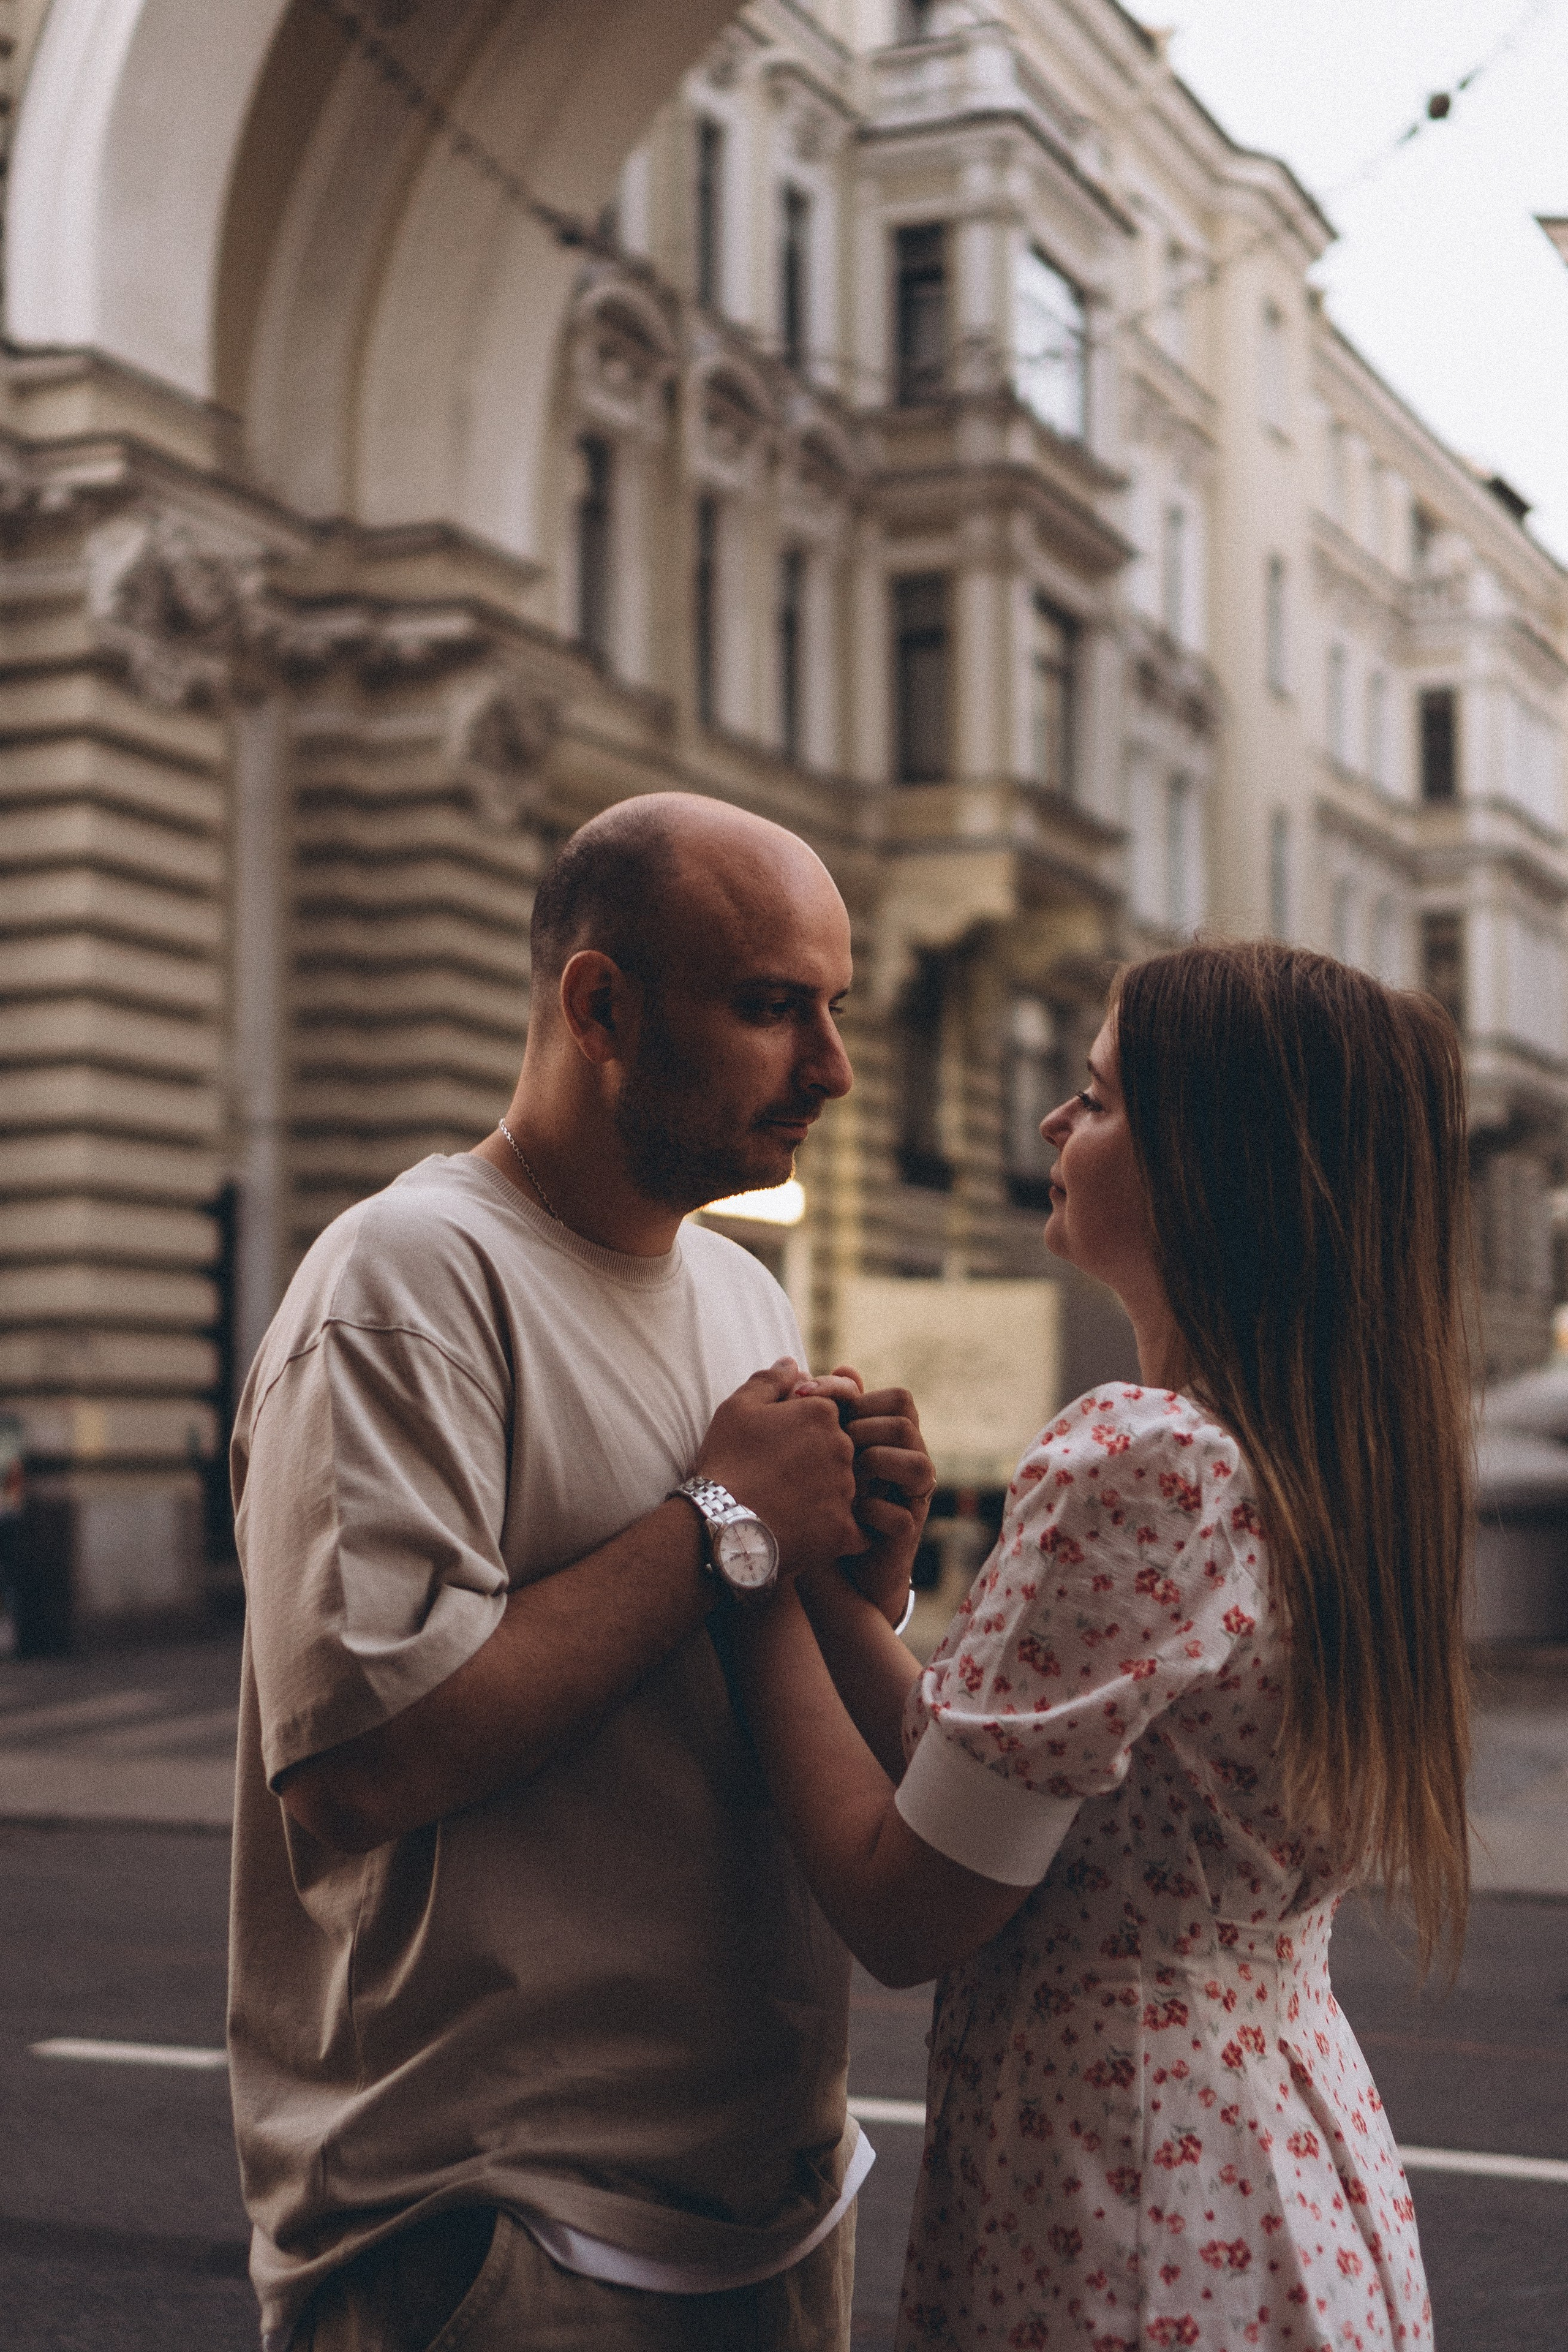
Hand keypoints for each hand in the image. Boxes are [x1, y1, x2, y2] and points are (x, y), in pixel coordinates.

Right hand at [693, 1360, 864, 1575]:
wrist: (721, 1524)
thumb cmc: (726, 1462)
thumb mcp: (737, 1408)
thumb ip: (770, 1380)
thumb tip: (793, 1363)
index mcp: (821, 1413)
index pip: (831, 1413)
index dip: (807, 1427)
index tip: (784, 1444)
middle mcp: (842, 1447)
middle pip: (841, 1448)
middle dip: (818, 1460)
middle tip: (783, 1477)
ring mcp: (847, 1488)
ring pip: (848, 1487)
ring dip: (828, 1494)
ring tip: (790, 1506)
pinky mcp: (845, 1529)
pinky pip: (855, 1528)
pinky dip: (837, 1530)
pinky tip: (812, 1533)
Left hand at [794, 1367, 935, 1623]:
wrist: (819, 1565)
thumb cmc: (811, 1501)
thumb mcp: (811, 1451)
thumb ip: (824, 1412)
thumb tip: (840, 1367)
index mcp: (885, 1436)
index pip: (895, 1397)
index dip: (853, 1392)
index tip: (806, 1395)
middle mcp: (904, 1462)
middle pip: (908, 1420)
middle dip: (865, 1426)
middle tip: (829, 1442)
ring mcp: (908, 1499)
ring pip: (920, 1464)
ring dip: (876, 1464)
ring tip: (843, 1475)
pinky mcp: (904, 1536)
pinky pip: (902, 1516)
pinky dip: (871, 1512)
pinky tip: (843, 1513)